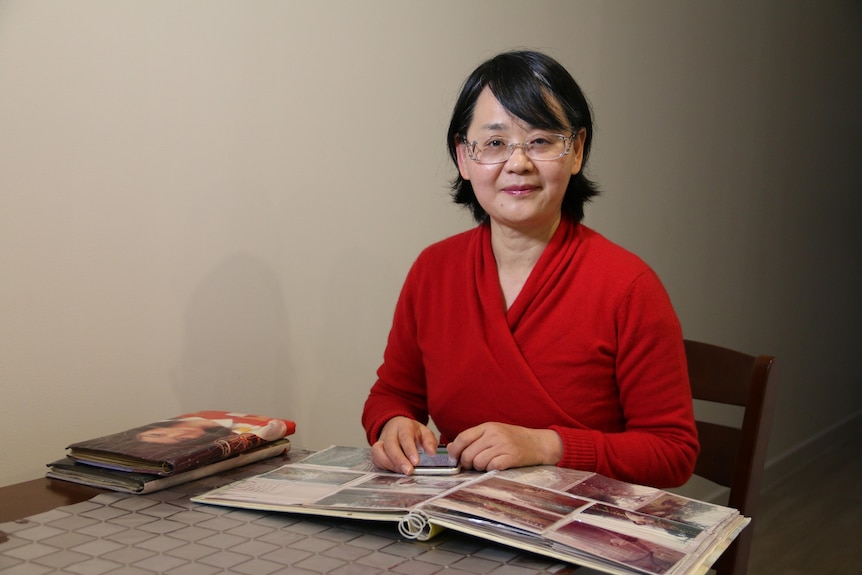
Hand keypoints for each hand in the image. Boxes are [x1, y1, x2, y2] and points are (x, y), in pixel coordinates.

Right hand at [371, 416, 438, 474]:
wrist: (396, 427)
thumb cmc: (411, 432)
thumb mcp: (424, 433)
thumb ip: (429, 442)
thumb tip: (432, 453)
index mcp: (403, 426)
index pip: (405, 436)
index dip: (409, 450)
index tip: (416, 462)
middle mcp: (390, 432)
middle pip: (390, 445)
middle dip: (399, 460)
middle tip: (409, 471)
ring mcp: (381, 441)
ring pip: (379, 452)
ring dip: (390, 464)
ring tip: (402, 472)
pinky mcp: (376, 450)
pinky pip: (375, 458)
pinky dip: (384, 466)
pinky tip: (394, 470)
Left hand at [447, 422, 561, 470]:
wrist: (538, 443)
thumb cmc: (513, 439)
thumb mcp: (492, 433)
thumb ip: (472, 439)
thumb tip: (451, 448)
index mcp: (487, 427)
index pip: (463, 438)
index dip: (454, 451)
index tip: (454, 459)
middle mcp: (494, 434)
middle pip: (468, 454)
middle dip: (467, 463)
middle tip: (473, 465)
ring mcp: (504, 445)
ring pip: (478, 462)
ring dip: (480, 468)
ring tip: (487, 464)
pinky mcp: (512, 457)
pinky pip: (492, 467)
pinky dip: (491, 470)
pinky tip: (496, 466)